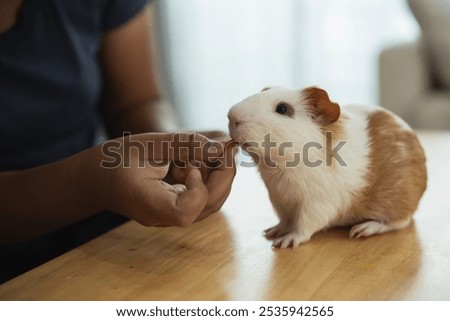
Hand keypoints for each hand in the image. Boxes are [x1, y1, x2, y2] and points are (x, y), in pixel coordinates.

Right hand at [92, 133, 236, 226]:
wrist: (98, 179)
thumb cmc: (116, 159)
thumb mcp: (148, 143)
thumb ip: (186, 145)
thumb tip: (223, 148)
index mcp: (148, 204)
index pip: (185, 213)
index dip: (198, 190)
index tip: (191, 166)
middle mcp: (163, 216)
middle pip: (207, 207)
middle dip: (224, 175)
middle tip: (224, 147)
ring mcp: (172, 215)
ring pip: (210, 202)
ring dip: (219, 174)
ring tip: (212, 150)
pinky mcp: (177, 208)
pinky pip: (203, 197)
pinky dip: (210, 176)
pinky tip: (200, 159)